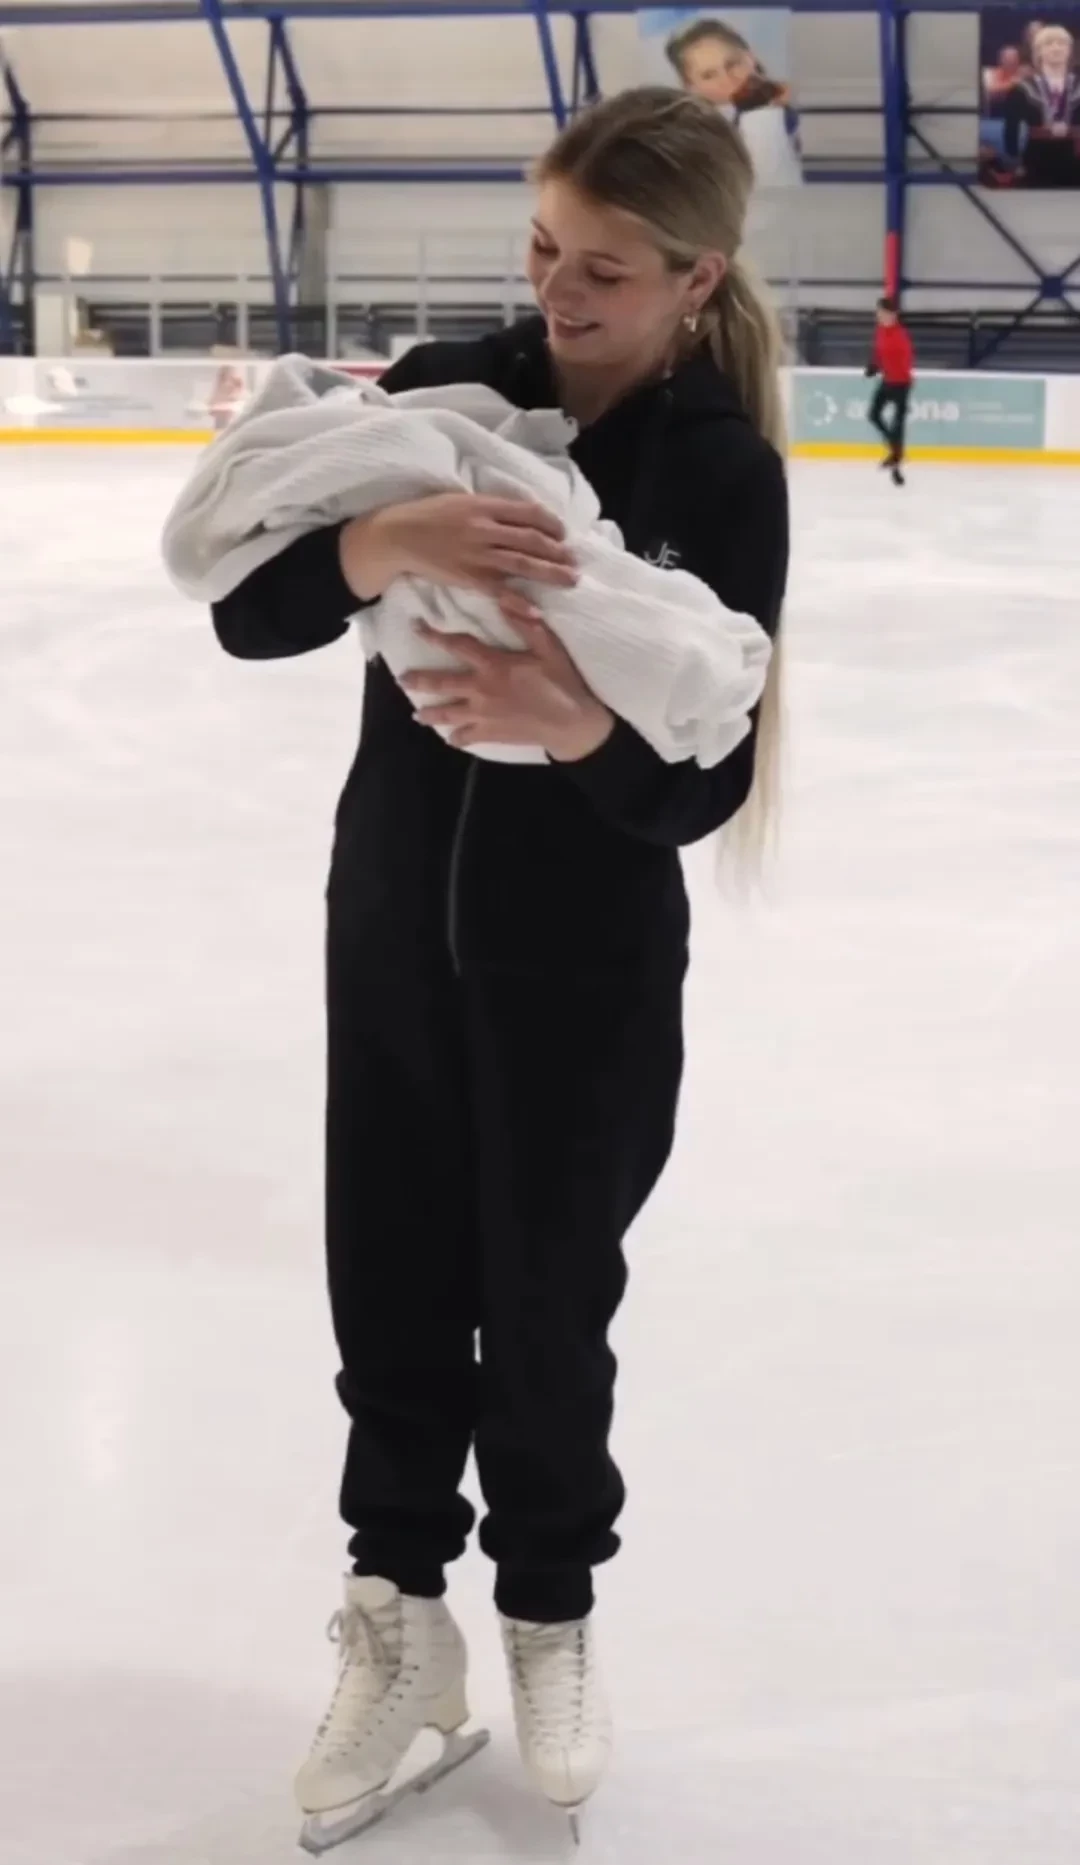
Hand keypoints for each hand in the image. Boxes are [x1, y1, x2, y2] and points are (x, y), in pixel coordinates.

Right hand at [339, 493, 577, 622]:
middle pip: (532, 540)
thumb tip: (518, 514)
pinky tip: (536, 612)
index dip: (551, 523)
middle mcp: (485, 528)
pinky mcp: (467, 577)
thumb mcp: (461, 500)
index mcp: (485, 506)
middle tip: (576, 561)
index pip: (529, 513)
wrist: (397, 535)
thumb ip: (489, 507)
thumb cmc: (428, 515)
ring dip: (550, 573)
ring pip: (522, 564)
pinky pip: (498, 591)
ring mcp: (477, 554)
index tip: (564, 532)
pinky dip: (518, 602)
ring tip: (571, 580)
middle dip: (558, 551)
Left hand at [402, 618, 614, 761]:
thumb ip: (525, 625)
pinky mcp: (490, 734)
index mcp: (493, 665)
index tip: (416, 626)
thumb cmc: (561, 682)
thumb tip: (504, 601)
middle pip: (441, 683)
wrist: (571, 723)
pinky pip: (466, 737)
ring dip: (429, 713)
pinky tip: (450, 737)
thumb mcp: (548, 647)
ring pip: (447, 714)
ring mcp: (483, 715)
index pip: (457, 645)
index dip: (434, 635)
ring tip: (417, 714)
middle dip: (419, 680)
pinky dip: (456, 738)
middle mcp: (481, 689)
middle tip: (402, 678)